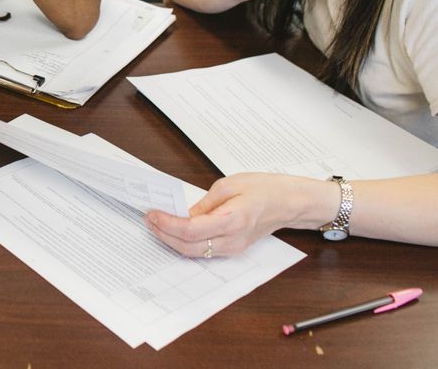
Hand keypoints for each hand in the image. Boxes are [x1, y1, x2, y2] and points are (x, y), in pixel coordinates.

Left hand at [144, 173, 325, 256]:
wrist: (288, 202)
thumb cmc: (263, 189)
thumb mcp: (228, 185)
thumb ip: (203, 203)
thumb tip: (182, 215)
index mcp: (232, 220)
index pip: (190, 230)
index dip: (167, 224)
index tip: (152, 213)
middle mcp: (232, 240)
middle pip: (188, 246)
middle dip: (164, 233)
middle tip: (149, 218)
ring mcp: (233, 248)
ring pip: (194, 252)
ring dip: (172, 240)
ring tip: (157, 224)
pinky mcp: (233, 249)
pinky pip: (204, 251)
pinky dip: (185, 243)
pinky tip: (174, 230)